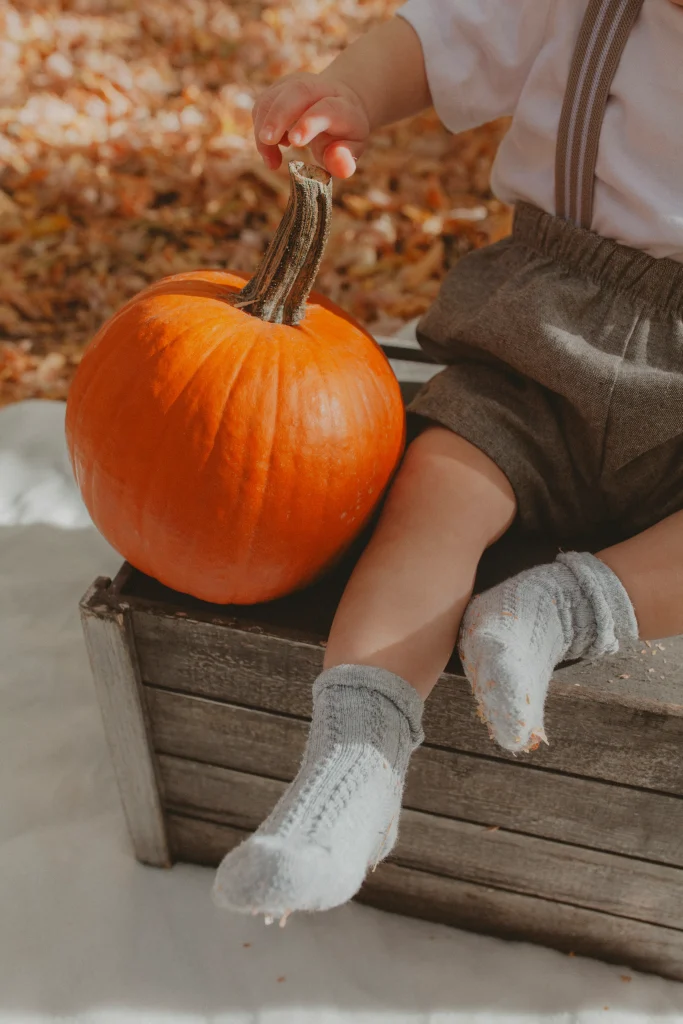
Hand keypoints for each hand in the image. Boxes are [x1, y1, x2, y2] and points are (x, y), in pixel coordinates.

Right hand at [253, 72, 369, 178]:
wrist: (339, 105)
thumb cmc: (344, 134)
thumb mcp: (352, 149)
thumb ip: (345, 159)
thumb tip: (338, 164)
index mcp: (343, 107)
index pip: (327, 108)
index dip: (310, 123)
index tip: (296, 142)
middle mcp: (320, 89)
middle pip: (297, 91)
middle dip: (278, 115)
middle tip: (267, 141)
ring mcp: (297, 84)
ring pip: (273, 97)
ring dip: (264, 128)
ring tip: (273, 161)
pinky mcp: (279, 88)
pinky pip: (262, 105)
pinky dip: (260, 129)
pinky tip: (274, 148)